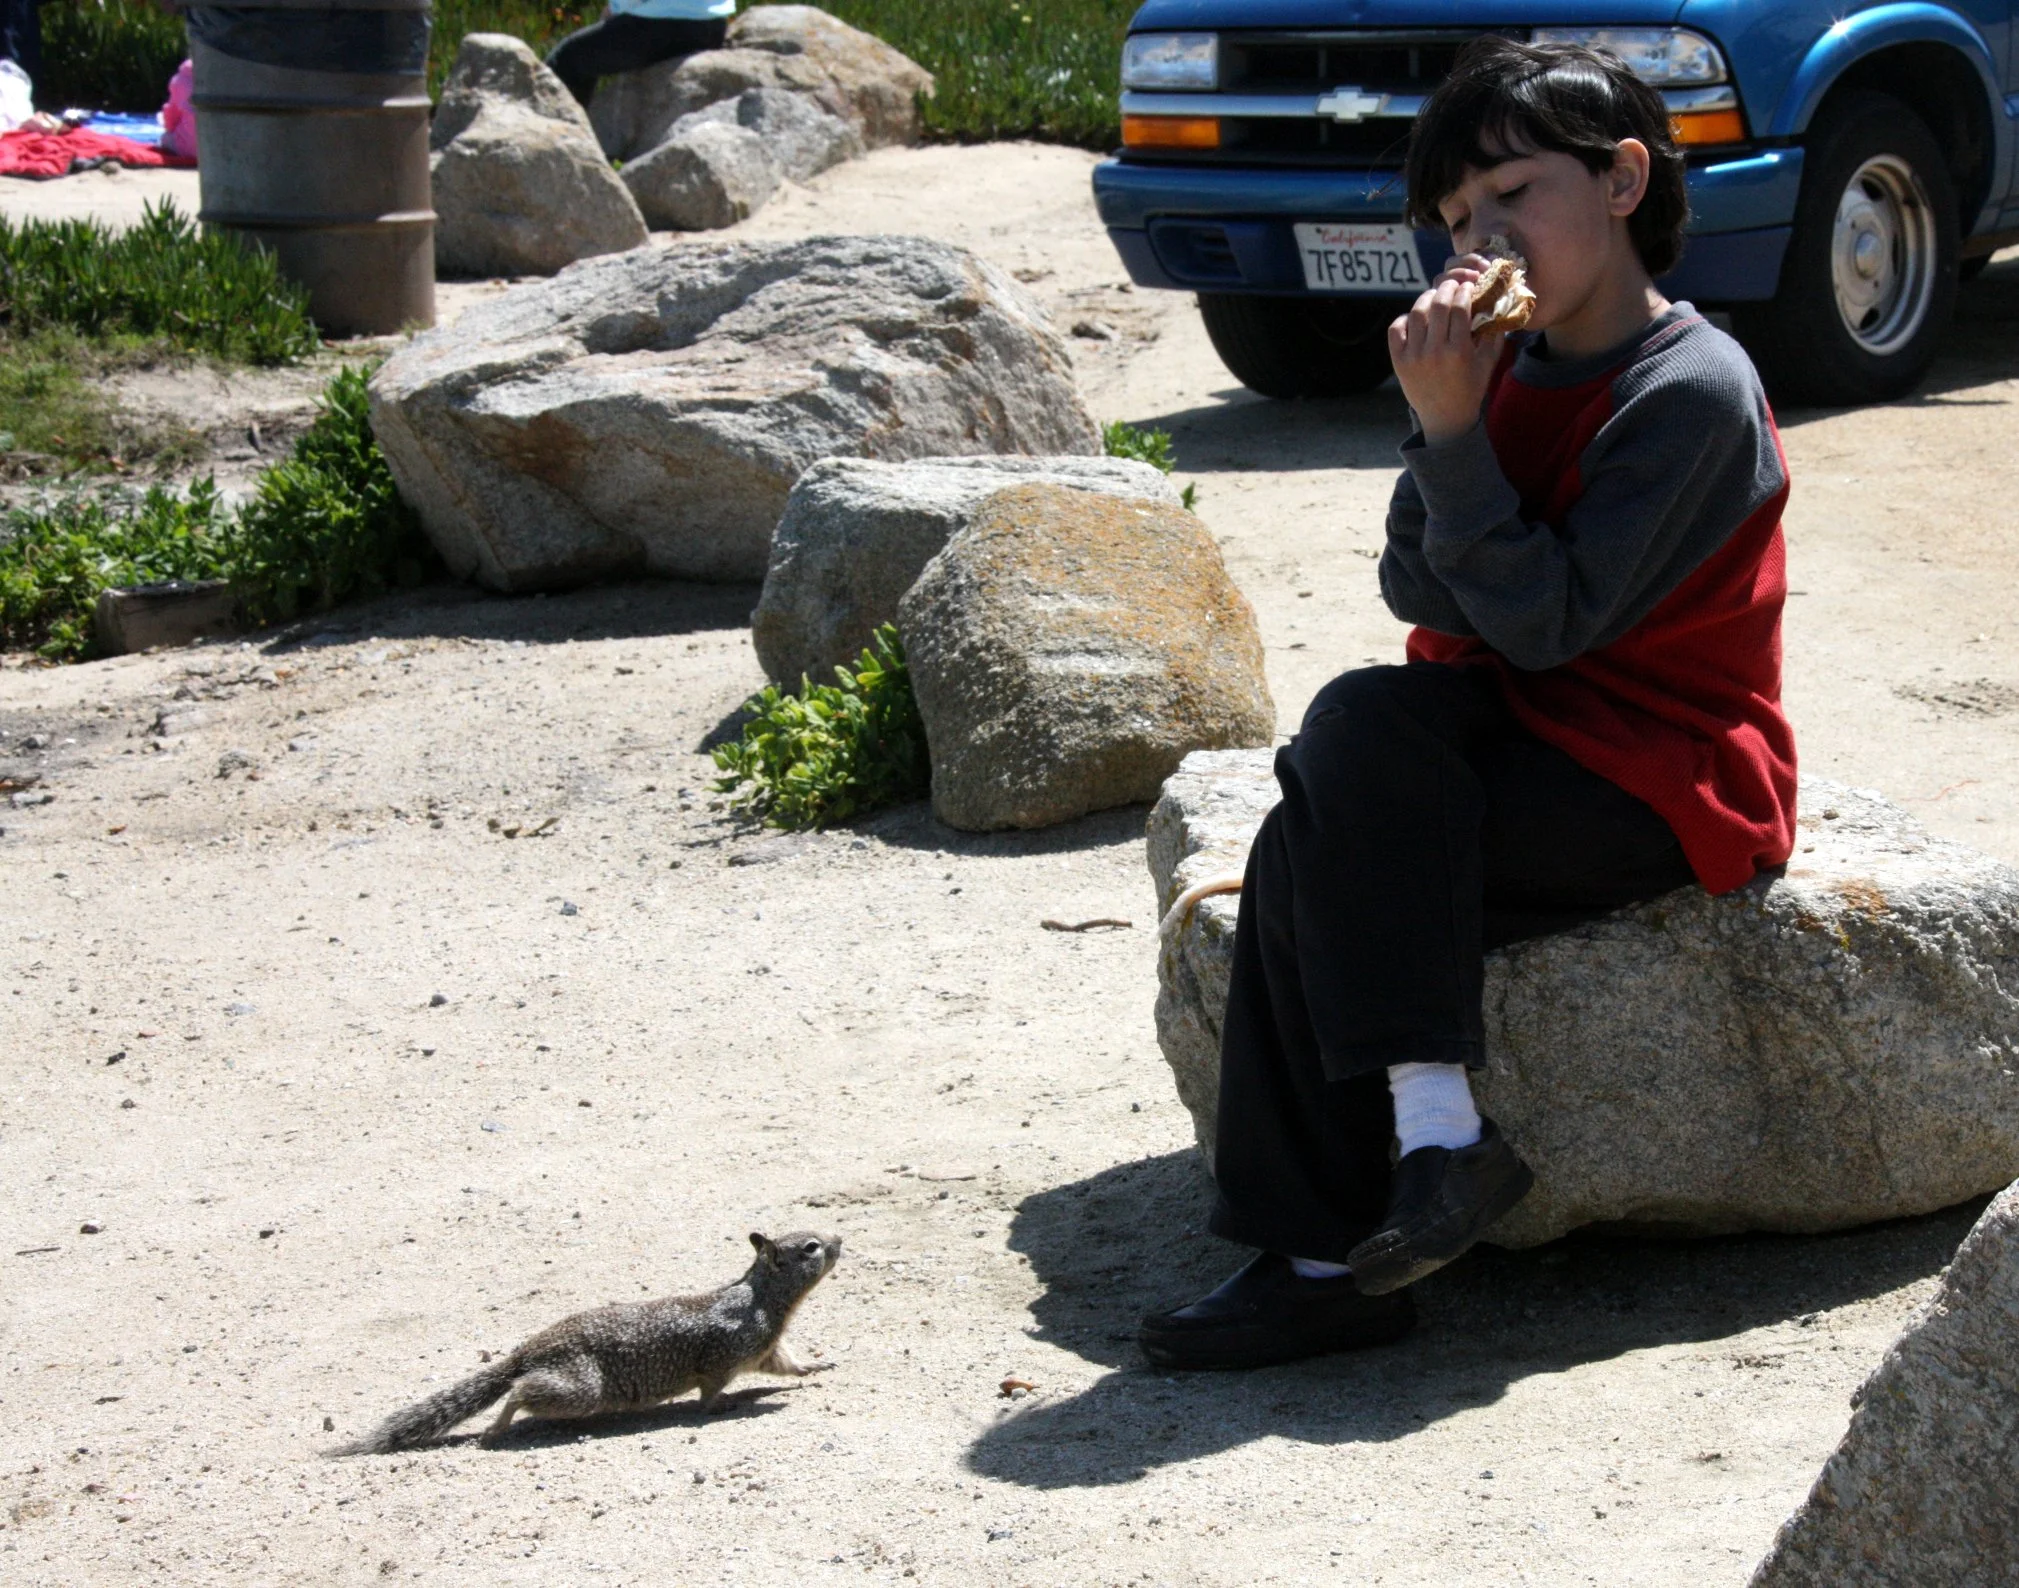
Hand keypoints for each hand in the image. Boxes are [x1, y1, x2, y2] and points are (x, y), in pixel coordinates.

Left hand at [1387, 255, 1507, 444]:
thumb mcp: (1488, 362)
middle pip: (1438, 306)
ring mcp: (1414, 357)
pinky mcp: (1399, 361)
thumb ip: (1495, 334)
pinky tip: (1416, 317)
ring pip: (1416, 314)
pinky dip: (1404, 318)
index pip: (1460, 308)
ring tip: (1434, 296)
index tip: (1468, 286)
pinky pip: (1396, 329)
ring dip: (1426, 298)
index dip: (1464, 291)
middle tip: (1452, 284)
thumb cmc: (1470, 387)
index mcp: (1459, 351)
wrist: (1445, 416)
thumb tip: (1498, 303)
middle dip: (1447, 288)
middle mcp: (1435, 352)